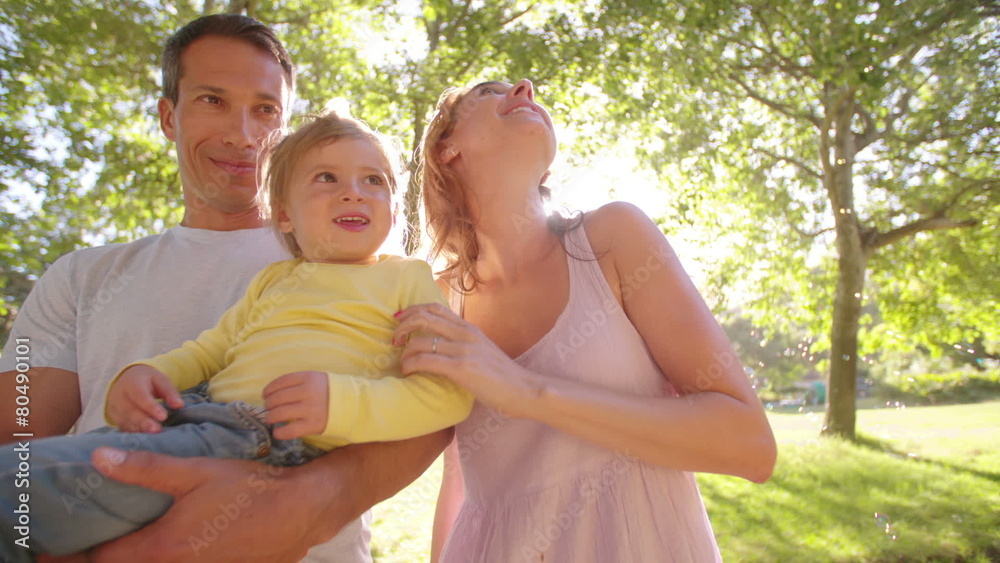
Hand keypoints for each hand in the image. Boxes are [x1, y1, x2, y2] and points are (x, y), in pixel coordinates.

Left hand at [89, 447, 333, 561]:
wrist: (298, 512)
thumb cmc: (246, 490)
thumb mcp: (193, 471)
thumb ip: (145, 467)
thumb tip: (100, 456)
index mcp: (161, 546)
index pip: (102, 558)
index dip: (73, 553)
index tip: (52, 547)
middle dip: (100, 555)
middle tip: (81, 541)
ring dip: (134, 554)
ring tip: (120, 536)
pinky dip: (162, 554)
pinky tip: (168, 534)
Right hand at [106, 365, 182, 432]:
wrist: (126, 381)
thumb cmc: (147, 381)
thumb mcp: (160, 380)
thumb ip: (170, 392)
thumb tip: (179, 405)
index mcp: (131, 383)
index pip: (140, 396)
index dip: (151, 407)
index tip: (163, 416)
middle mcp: (119, 397)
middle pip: (130, 411)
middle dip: (144, 422)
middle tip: (157, 430)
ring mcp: (115, 409)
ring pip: (126, 422)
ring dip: (140, 430)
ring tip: (153, 438)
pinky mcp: (115, 420)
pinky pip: (124, 428)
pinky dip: (134, 434)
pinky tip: (146, 440)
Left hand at [263, 371, 329, 439]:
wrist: (352, 405)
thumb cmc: (330, 392)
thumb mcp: (317, 379)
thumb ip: (298, 382)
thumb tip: (273, 392)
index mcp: (309, 378)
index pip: (281, 382)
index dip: (269, 389)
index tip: (265, 395)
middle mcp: (308, 392)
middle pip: (278, 398)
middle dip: (268, 404)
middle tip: (268, 408)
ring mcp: (310, 409)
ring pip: (280, 413)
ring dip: (270, 417)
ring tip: (270, 419)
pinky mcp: (313, 425)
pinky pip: (290, 430)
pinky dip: (279, 433)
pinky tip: (277, 432)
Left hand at [393, 303, 540, 416]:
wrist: (522, 389)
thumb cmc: (500, 375)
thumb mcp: (481, 350)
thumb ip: (462, 342)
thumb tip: (440, 343)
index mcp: (468, 328)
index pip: (434, 307)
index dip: (412, 311)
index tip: (399, 320)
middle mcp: (465, 333)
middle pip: (424, 317)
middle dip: (402, 326)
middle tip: (394, 339)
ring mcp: (463, 350)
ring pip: (421, 340)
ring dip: (404, 351)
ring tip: (401, 362)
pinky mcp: (462, 368)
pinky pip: (427, 360)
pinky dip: (411, 364)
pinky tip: (407, 371)